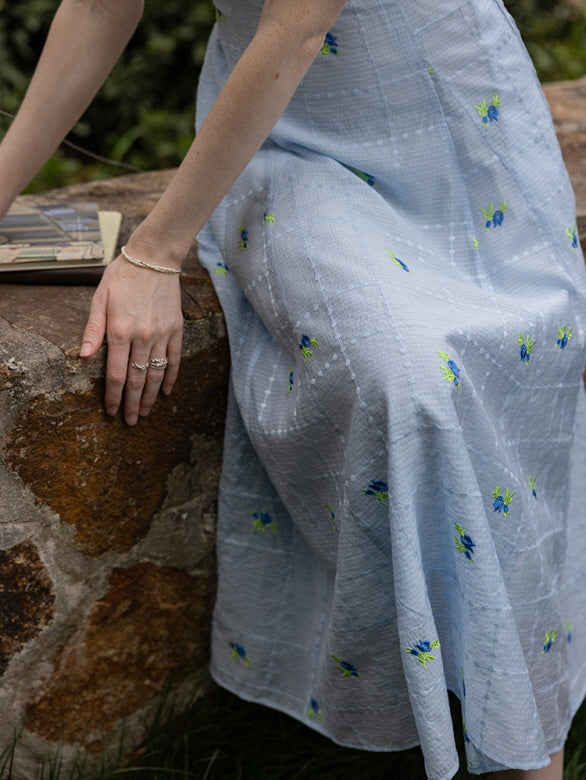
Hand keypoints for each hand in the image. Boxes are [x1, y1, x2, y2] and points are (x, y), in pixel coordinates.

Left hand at [80, 254, 182, 424]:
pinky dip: (171, 377)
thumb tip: (85, 356)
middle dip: (134, 403)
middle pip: (138, 379)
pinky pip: (175, 360)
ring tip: (147, 412)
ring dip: (152, 396)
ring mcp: (162, 335)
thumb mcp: (99, 299)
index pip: (117, 374)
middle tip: (132, 421)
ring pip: (157, 373)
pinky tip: (167, 391)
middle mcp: (142, 337)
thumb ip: (93, 330)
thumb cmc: (122, 277)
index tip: (112, 411)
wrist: (154, 259)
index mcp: (119, 331)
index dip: (114, 396)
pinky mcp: (176, 330)